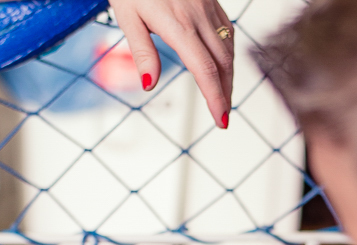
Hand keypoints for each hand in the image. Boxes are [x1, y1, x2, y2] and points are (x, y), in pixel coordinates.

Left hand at [108, 0, 234, 127]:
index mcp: (178, 25)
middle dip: (225, 93)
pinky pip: (227, 32)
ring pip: (228, 48)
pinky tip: (223, 65)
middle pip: (223, 63)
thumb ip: (142, 51)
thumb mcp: (128, 16)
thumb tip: (149, 84)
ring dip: (229, 76)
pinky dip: (228, 54)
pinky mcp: (211, 1)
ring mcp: (208, 8)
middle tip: (223, 117)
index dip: (215, 98)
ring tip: (223, 96)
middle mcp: (199, 17)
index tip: (220, 119)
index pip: (205, 70)